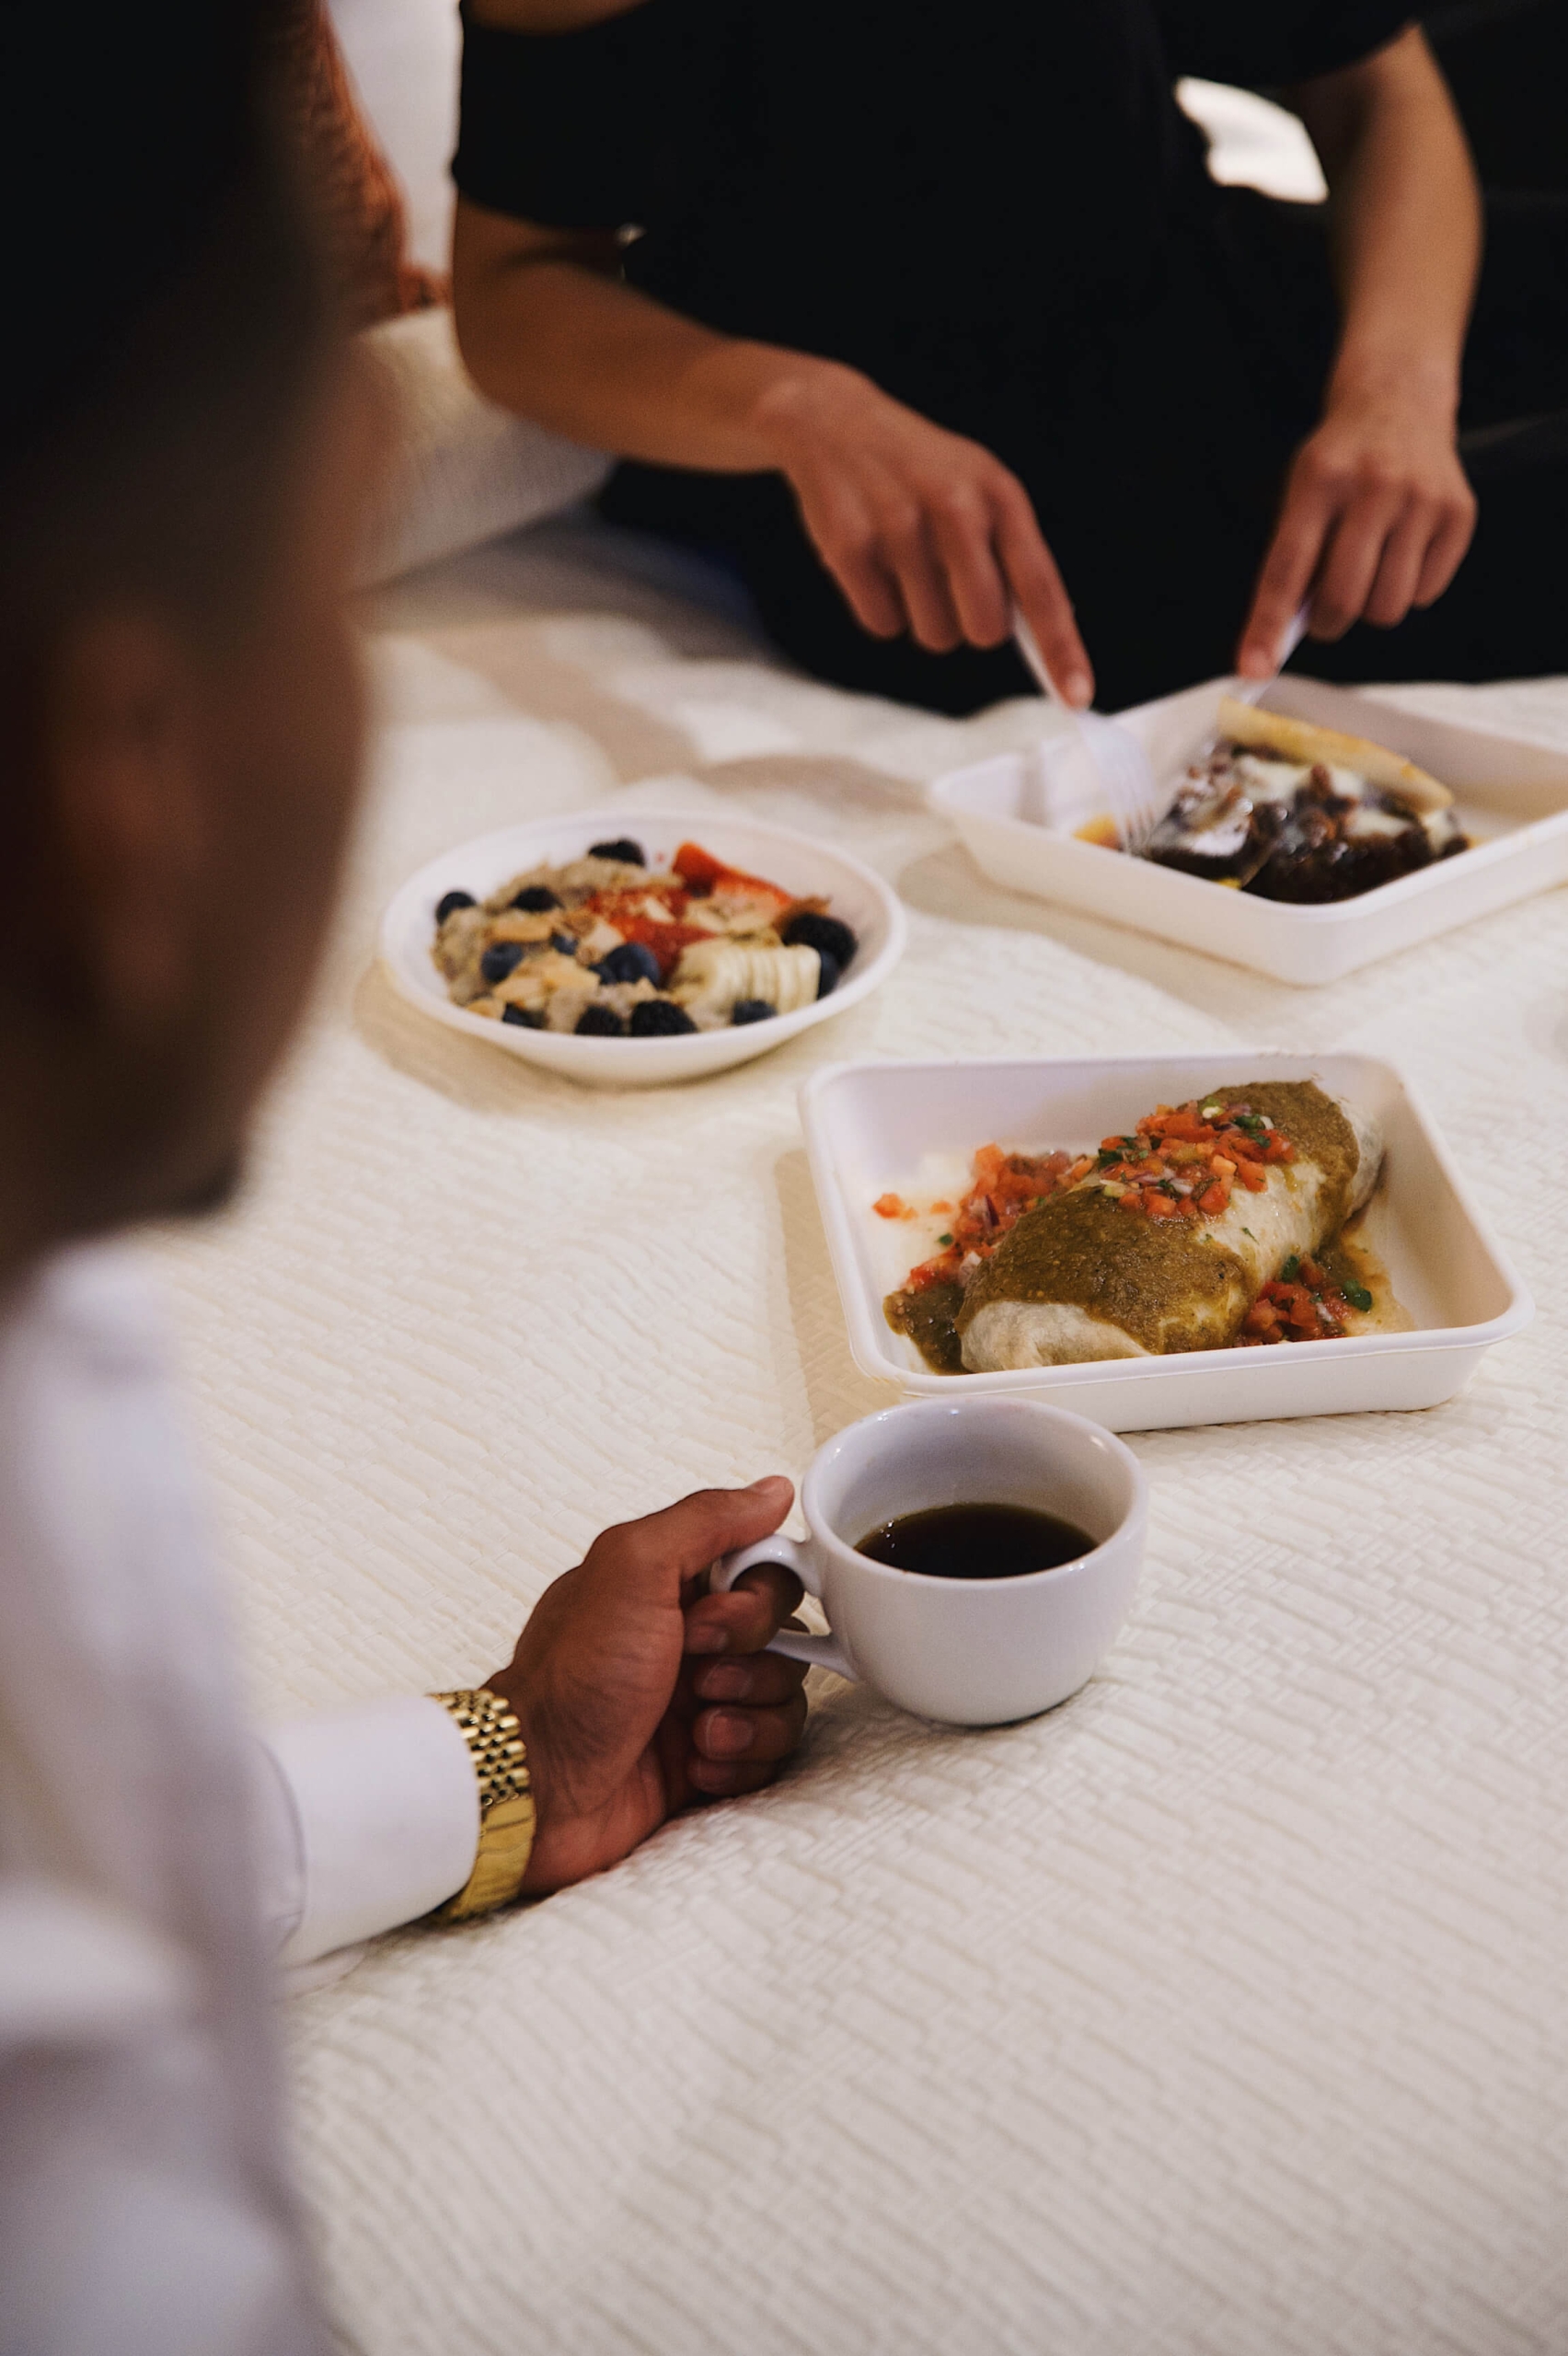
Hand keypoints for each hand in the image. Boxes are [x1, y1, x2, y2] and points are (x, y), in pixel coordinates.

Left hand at [488, 1479, 807, 1895]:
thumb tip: (770, 1491)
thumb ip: (706, 1520)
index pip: (762, 1569)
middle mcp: (689, 1638)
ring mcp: (700, 1700)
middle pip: (784, 1634)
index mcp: (670, 1585)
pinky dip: (738, 1761)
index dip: (756, 1598)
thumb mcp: (632, 1569)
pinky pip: (769, 1753)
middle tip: (697, 1675)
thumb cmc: (572, 1681)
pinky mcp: (709, 1758)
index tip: (710, 1619)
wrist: (541, 1788)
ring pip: (783, 1695)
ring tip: (697, 1730)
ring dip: (748, 1715)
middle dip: (751, 1660)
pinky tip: (693, 1763)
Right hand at [754, 362, 1093, 703]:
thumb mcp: (980, 488)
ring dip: (922, 616)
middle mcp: (955, 508)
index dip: (1060, 648)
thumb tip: (1039, 635)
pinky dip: (879, 607)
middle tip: (949, 587)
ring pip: (932, 634)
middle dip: (969, 625)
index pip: (1041, 587)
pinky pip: (881, 623)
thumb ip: (1011, 553)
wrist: (836, 422)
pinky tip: (873, 561)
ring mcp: (900, 527)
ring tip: (906, 563)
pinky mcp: (850, 547)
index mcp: (999, 495)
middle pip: (983, 629)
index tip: (1077, 697)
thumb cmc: (921, 470)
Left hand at [1239, 384, 1475, 675]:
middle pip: (1343, 598)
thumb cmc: (1340, 460)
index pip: (1287, 568)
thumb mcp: (1301, 490)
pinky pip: (1425, 594)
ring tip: (1367, 572)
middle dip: (1327, 624)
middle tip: (1325, 613)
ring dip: (1369, 609)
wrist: (1399, 400)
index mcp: (1320, 479)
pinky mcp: (1458, 513)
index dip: (1267, 625)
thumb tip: (1282, 637)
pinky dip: (1407, 590)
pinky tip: (1401, 551)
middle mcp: (1373, 486)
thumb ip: (1293, 558)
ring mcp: (1421, 498)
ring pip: (1387, 607)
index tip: (1254, 668)